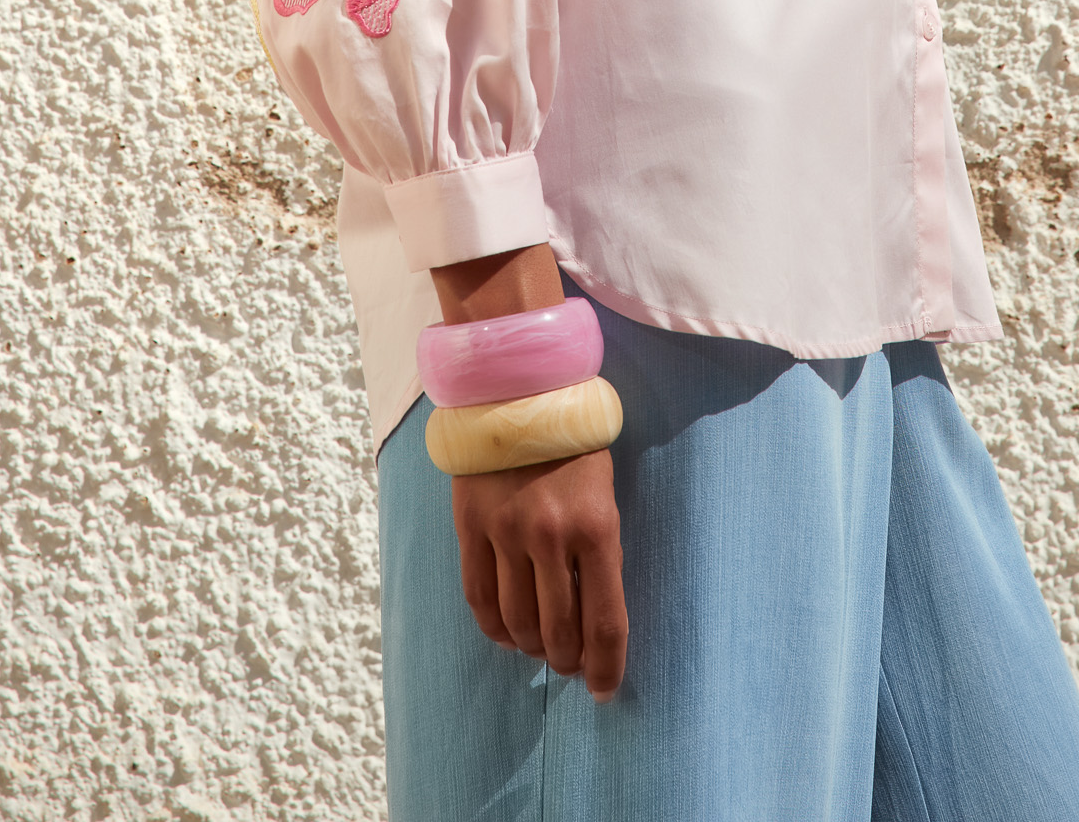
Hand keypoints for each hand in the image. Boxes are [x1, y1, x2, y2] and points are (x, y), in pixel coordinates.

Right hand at [451, 446, 626, 697]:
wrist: (520, 389)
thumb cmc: (574, 445)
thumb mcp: (604, 495)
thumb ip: (599, 554)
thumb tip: (592, 620)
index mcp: (597, 528)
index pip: (605, 623)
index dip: (607, 668)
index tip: (605, 689)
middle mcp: (550, 535)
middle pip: (558, 633)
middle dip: (568, 661)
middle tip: (571, 664)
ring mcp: (506, 531)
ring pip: (516, 623)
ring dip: (531, 647)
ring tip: (540, 646)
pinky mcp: (470, 525)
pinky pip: (478, 598)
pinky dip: (494, 628)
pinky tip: (506, 632)